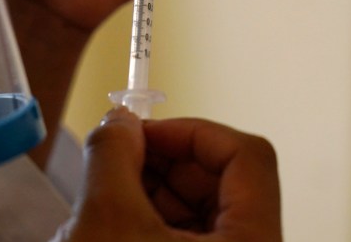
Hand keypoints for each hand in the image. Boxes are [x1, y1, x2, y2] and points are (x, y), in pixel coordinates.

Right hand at [53, 109, 281, 241]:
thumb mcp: (106, 218)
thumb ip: (114, 154)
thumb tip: (120, 120)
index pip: (248, 155)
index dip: (192, 131)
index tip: (144, 130)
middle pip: (220, 179)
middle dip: (162, 160)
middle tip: (116, 155)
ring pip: (197, 207)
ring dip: (147, 189)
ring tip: (103, 199)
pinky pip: (182, 234)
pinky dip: (145, 218)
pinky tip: (109, 225)